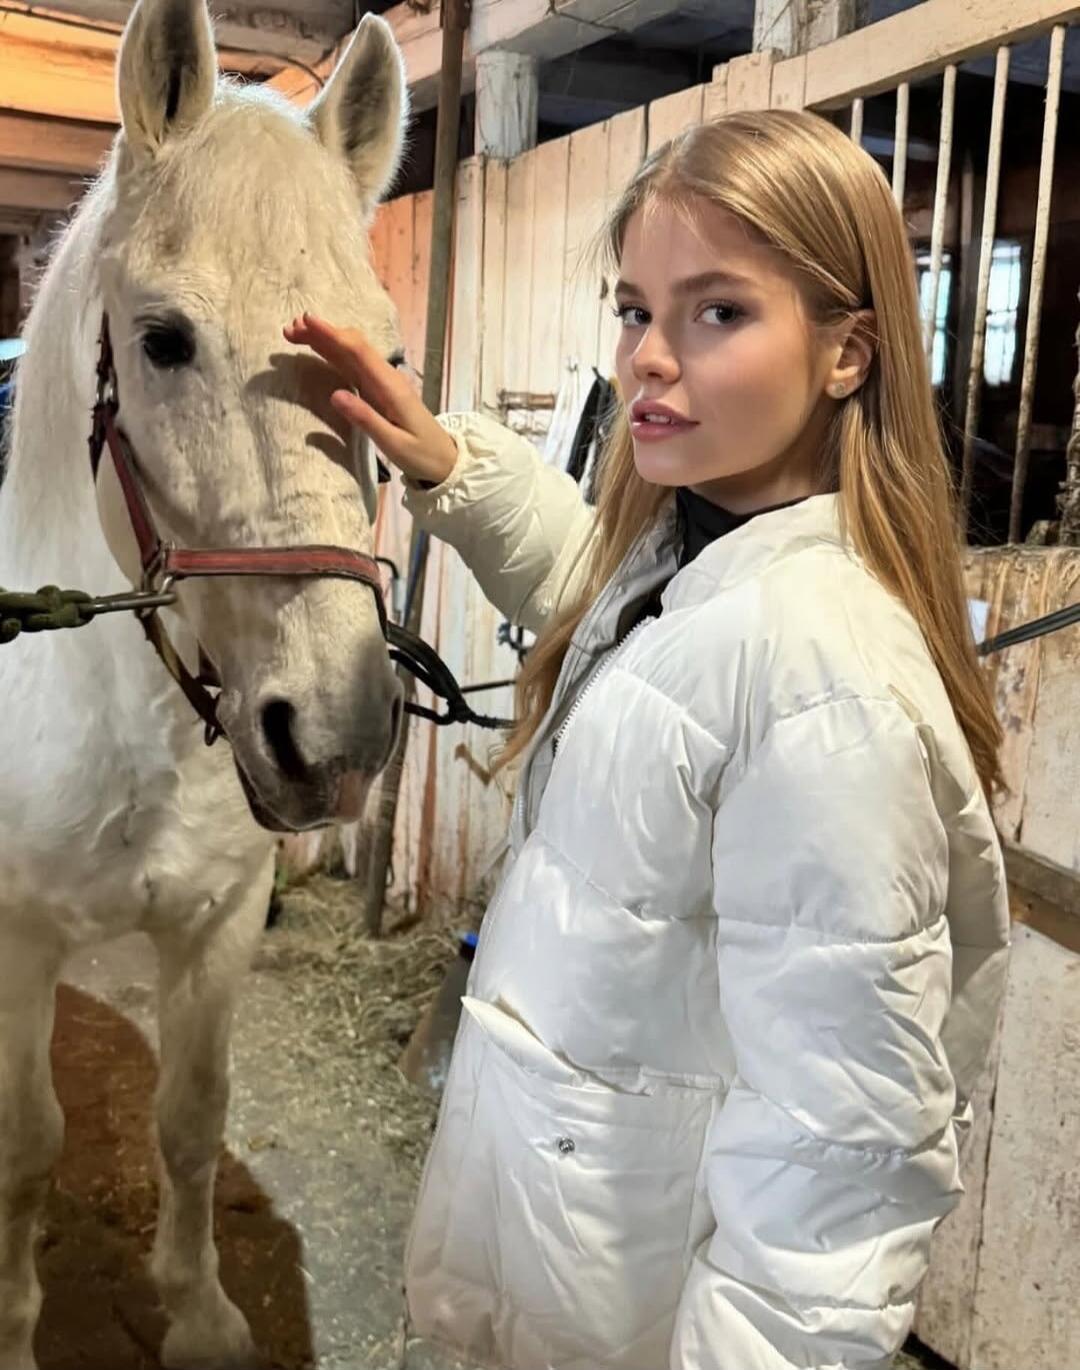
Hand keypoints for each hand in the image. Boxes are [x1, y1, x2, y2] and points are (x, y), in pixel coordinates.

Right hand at [283, 313, 457, 486]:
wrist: (445, 460)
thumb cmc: (422, 454)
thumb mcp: (394, 444)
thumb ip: (366, 419)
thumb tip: (335, 395)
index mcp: (391, 388)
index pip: (359, 352)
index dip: (333, 335)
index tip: (307, 322)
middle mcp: (386, 378)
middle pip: (352, 346)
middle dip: (322, 334)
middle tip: (290, 329)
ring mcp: (382, 383)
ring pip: (351, 353)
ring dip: (324, 341)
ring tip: (295, 334)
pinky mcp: (379, 390)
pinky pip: (354, 366)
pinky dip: (333, 355)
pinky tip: (317, 349)